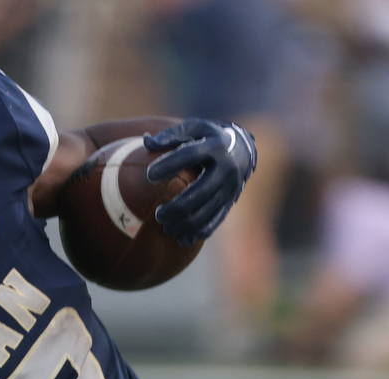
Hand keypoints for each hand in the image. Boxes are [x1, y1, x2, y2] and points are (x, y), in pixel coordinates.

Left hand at [142, 119, 257, 244]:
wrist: (242, 147)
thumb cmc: (208, 136)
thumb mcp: (194, 128)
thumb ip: (171, 135)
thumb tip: (146, 142)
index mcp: (216, 144)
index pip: (190, 154)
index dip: (169, 164)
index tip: (149, 175)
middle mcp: (227, 167)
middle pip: (200, 192)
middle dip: (176, 207)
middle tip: (157, 214)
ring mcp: (231, 186)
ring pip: (207, 211)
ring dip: (184, 223)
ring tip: (165, 226)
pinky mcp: (231, 200)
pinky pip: (215, 221)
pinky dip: (197, 232)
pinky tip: (181, 239)